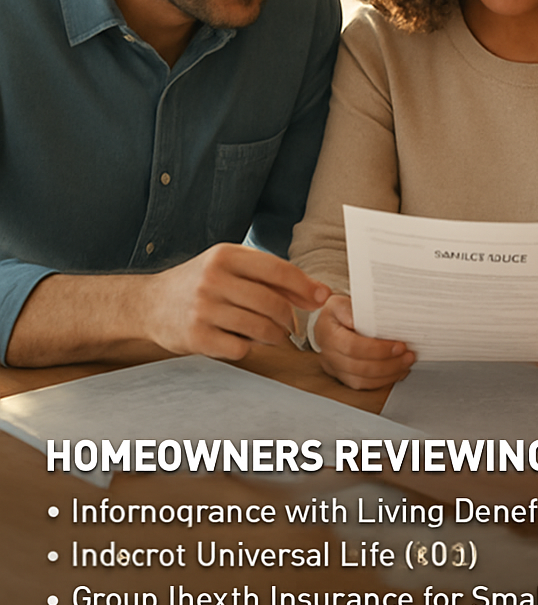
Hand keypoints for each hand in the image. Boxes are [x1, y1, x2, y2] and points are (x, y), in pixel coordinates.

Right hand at [142, 243, 330, 359]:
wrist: (148, 304)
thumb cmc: (203, 284)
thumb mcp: (232, 267)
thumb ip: (273, 277)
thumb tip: (319, 294)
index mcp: (226, 255)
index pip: (279, 270)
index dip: (306, 286)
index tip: (322, 298)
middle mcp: (213, 279)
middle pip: (273, 304)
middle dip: (290, 318)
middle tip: (290, 324)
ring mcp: (203, 309)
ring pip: (261, 329)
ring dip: (274, 336)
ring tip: (270, 333)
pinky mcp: (195, 337)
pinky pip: (240, 349)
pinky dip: (248, 348)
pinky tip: (240, 340)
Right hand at [312, 294, 415, 389]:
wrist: (330, 322)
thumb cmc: (338, 311)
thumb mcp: (340, 302)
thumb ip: (349, 309)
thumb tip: (359, 320)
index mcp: (328, 334)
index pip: (353, 347)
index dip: (377, 350)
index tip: (399, 346)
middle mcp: (329, 355)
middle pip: (360, 367)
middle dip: (389, 364)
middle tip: (408, 356)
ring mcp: (335, 368)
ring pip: (362, 380)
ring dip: (388, 374)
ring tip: (406, 363)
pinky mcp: (344, 377)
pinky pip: (364, 385)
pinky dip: (383, 380)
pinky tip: (397, 372)